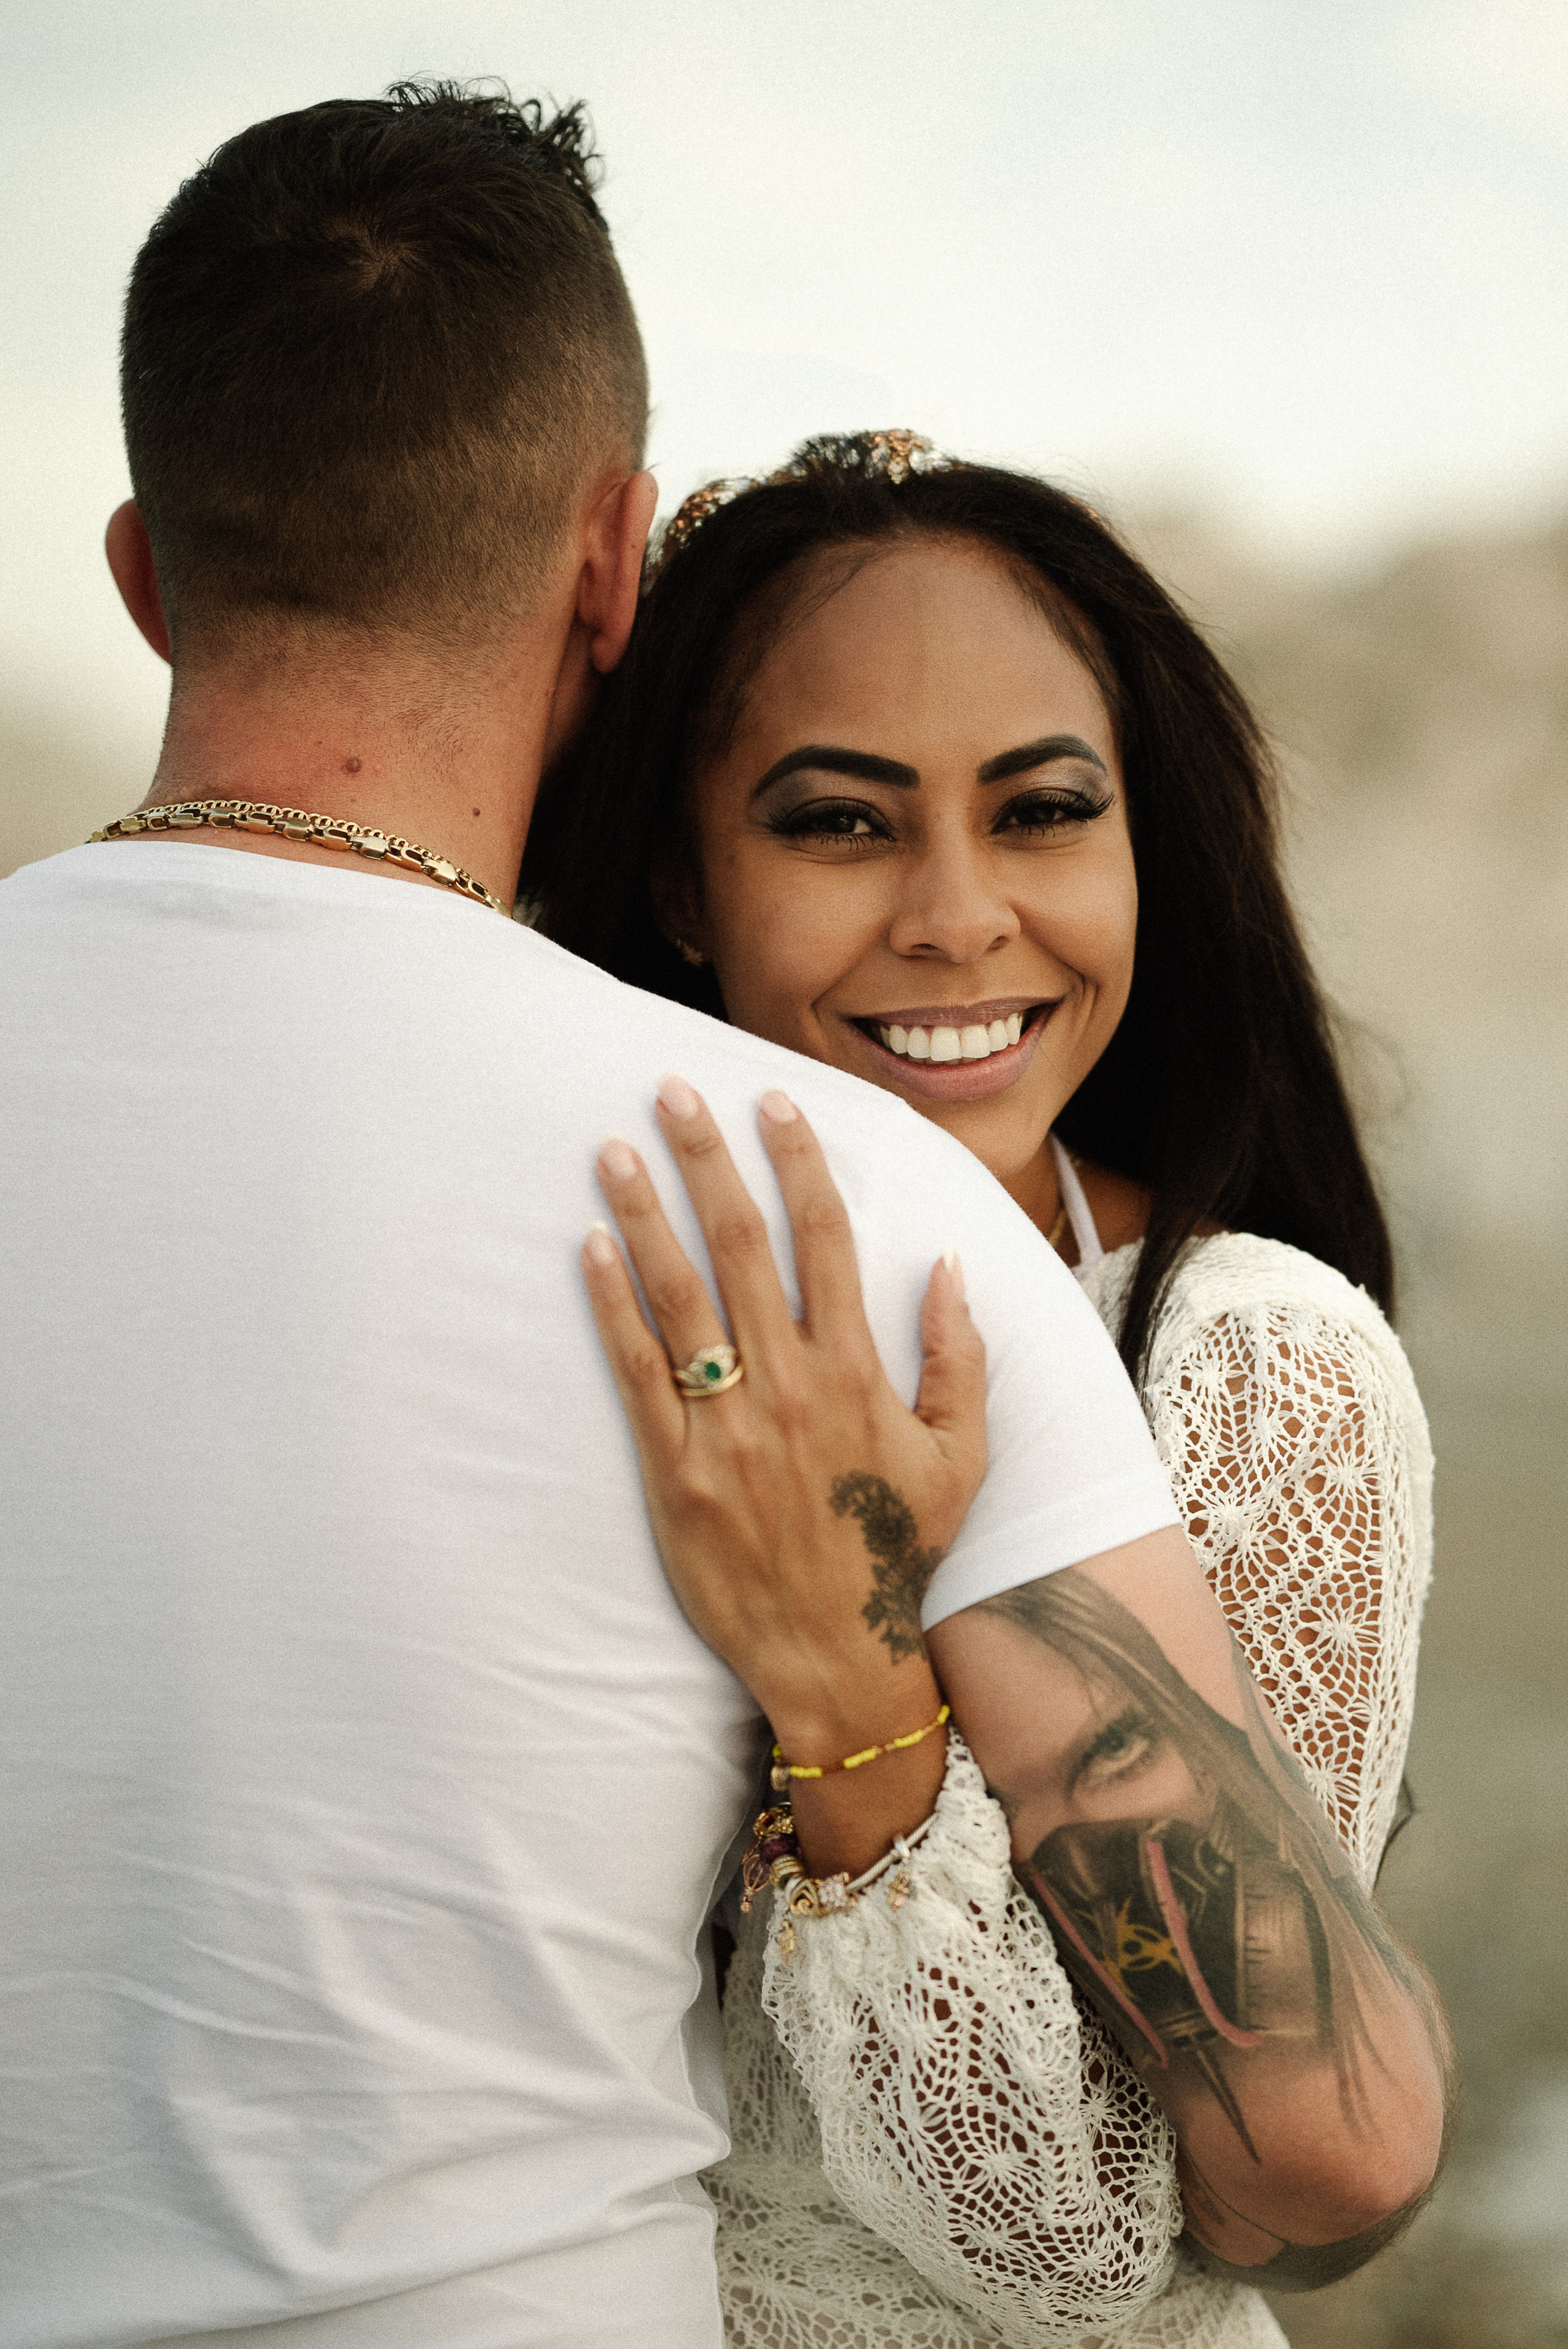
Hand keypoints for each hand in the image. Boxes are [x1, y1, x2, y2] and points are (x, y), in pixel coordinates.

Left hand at [583, 1074, 987, 1871]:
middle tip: (674, 1091)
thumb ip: (960, 1359)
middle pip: (741, 1246)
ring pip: (679, 1296)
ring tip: (614, 1148)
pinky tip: (588, 1248)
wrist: (836, 1658)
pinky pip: (636, 1371)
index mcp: (857, 1373)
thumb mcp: (960, 1458)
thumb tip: (948, 1268)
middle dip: (707, 1160)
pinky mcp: (674, 1470)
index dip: (799, 1163)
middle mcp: (789, 1385)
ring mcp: (727, 1427)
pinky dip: (611, 1306)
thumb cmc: (897, 1552)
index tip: (775, 1103)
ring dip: (645, 1215)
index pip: (825, 1240)